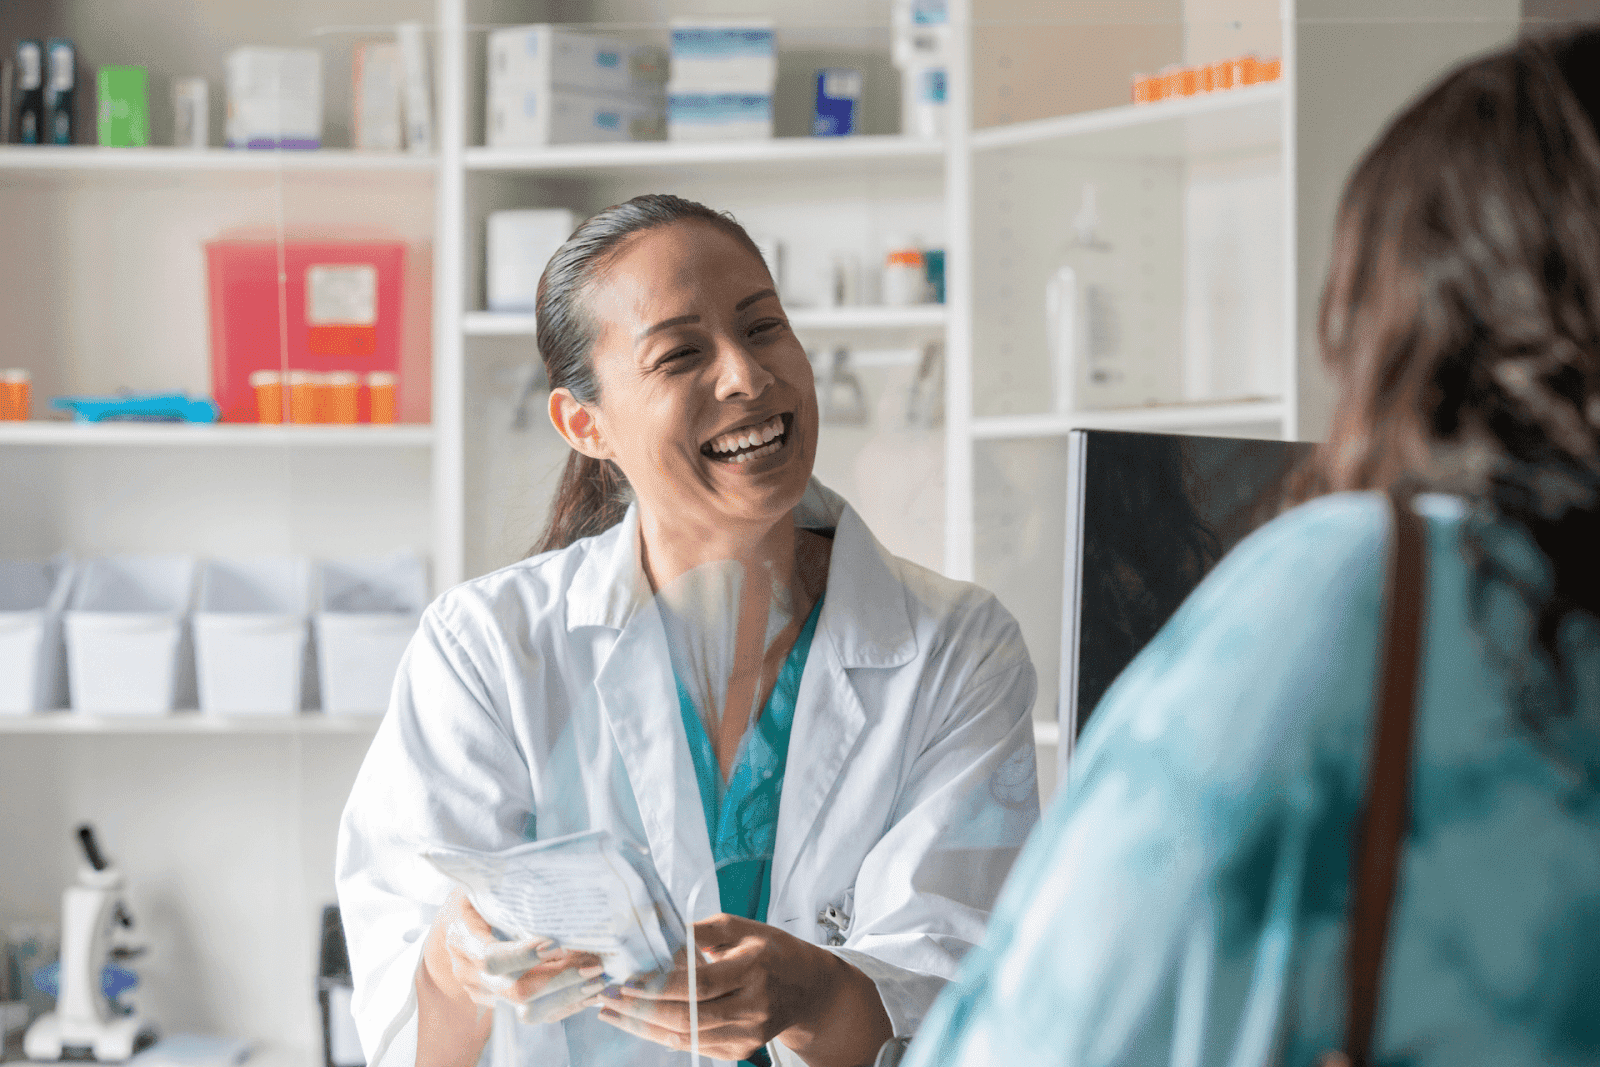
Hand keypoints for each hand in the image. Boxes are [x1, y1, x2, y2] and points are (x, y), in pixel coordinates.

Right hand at [427, 889, 606, 1024]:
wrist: (457, 920)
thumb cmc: (481, 892)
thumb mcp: (488, 880)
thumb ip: (511, 885)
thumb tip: (554, 879)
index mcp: (463, 938)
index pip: (492, 958)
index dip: (524, 956)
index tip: (558, 944)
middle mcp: (470, 972)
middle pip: (516, 990)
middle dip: (560, 980)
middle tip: (595, 965)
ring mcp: (485, 992)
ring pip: (528, 1011)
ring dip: (568, 997)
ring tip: (598, 981)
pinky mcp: (500, 1003)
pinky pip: (535, 1013)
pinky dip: (564, 1005)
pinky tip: (590, 993)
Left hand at [590, 914, 889, 1066]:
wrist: (809, 989)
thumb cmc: (772, 950)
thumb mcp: (742, 928)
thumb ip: (701, 932)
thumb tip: (657, 937)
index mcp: (754, 968)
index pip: (701, 984)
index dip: (661, 985)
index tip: (628, 980)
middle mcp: (753, 1006)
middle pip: (688, 1016)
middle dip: (641, 1009)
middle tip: (608, 997)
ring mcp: (747, 1034)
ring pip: (686, 1036)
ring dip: (644, 1025)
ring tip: (612, 1012)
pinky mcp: (740, 1049)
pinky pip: (694, 1044)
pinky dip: (663, 1033)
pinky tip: (639, 1021)